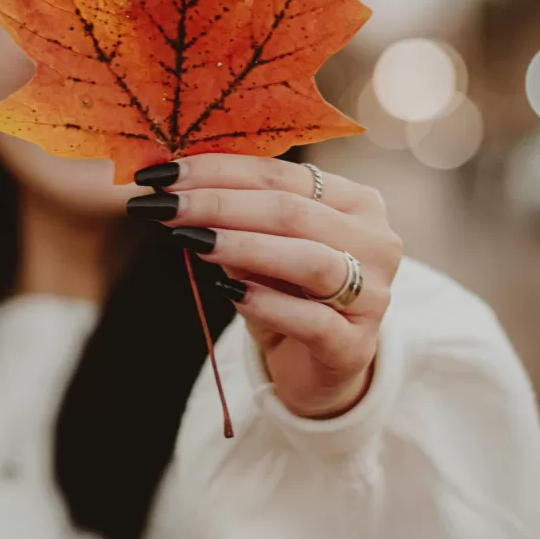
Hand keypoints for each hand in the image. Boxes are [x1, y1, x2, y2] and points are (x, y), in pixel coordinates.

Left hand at [128, 155, 402, 419]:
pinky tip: (228, 292)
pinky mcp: (357, 347)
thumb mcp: (259, 245)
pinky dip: (267, 304)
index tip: (164, 174)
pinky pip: (312, 320)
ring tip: (191, 240)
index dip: (219, 170)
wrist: (317, 368)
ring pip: (309, 260)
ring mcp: (374, 295)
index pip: (281, 174)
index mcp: (354, 201)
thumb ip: (232, 216)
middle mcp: (375, 241)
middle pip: (291, 212)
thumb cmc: (287, 293)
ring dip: (243, 246)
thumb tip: (173, 188)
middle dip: (219, 204)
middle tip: (164, 205)